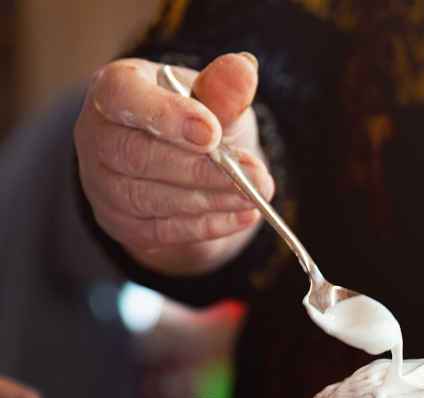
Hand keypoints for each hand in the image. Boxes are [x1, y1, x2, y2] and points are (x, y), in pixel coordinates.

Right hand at [75, 53, 273, 275]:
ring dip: (209, 200)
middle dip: (201, 170)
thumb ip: (223, 88)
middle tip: (253, 175)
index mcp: (113, 89)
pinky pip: (161, 230)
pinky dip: (207, 225)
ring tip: (253, 196)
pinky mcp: (119, 222)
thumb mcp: (212, 98)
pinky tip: (242, 216)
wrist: (186, 166)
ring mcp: (101, 183)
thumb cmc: (195, 119)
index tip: (212, 133)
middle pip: (138, 156)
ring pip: (150, 197)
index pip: (122, 97)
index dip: (165, 116)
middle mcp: (96, 135)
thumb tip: (244, 68)